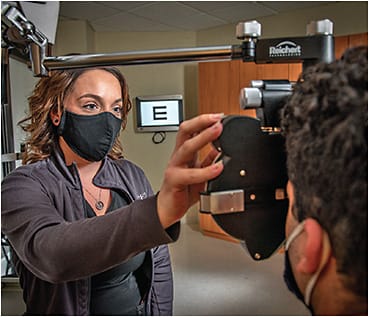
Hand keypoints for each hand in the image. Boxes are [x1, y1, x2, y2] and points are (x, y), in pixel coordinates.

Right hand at [157, 113, 223, 227]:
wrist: (168, 209)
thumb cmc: (182, 190)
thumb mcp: (199, 173)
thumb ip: (208, 161)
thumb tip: (223, 150)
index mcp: (184, 152)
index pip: (191, 129)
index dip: (204, 120)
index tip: (220, 116)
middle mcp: (178, 156)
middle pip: (185, 131)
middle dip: (201, 121)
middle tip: (218, 118)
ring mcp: (175, 167)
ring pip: (187, 147)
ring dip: (203, 137)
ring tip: (217, 131)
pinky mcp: (175, 180)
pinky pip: (190, 174)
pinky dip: (206, 170)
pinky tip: (217, 168)